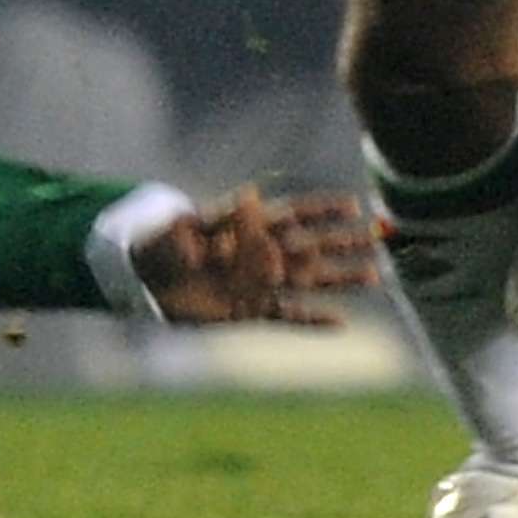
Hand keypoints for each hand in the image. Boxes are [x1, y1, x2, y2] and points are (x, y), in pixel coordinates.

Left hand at [131, 187, 379, 325]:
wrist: (141, 281)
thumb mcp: (183, 229)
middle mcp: (259, 253)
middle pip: (310, 246)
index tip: (353, 205)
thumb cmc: (159, 244)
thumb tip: (247, 196)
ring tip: (374, 276)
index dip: (322, 209)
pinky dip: (313, 318)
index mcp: (246, 225)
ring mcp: (258, 283)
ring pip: (308, 279)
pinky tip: (341, 321)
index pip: (292, 214)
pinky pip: (288, 315)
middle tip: (377, 239)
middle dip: (342, 242)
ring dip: (340, 278)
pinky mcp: (250, 311)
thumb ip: (216, 219)